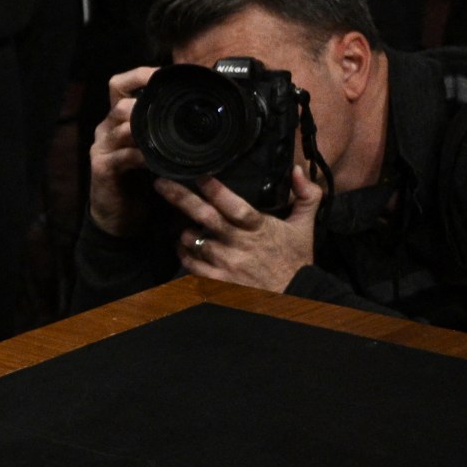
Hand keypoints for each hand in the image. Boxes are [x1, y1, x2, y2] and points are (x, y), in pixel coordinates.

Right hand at [86, 65, 157, 236]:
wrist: (118, 216)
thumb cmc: (139, 181)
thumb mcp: (153, 150)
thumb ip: (163, 131)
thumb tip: (200, 113)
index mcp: (118, 120)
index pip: (119, 85)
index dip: (139, 75)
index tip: (163, 74)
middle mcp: (106, 129)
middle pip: (119, 102)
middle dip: (144, 102)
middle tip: (168, 107)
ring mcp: (102, 148)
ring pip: (120, 126)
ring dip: (145, 128)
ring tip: (166, 134)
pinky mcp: (102, 168)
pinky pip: (123, 155)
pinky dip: (142, 156)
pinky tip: (157, 161)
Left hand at [159, 167, 323, 291]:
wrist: (294, 297)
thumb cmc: (295, 260)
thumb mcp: (305, 227)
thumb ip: (306, 196)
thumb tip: (296, 169)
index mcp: (259, 228)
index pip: (234, 206)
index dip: (215, 190)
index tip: (199, 175)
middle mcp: (239, 244)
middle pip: (204, 217)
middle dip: (180, 198)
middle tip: (160, 183)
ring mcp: (225, 263)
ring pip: (192, 240)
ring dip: (184, 231)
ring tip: (182, 224)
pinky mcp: (217, 281)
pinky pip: (191, 264)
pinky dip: (184, 253)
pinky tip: (184, 247)